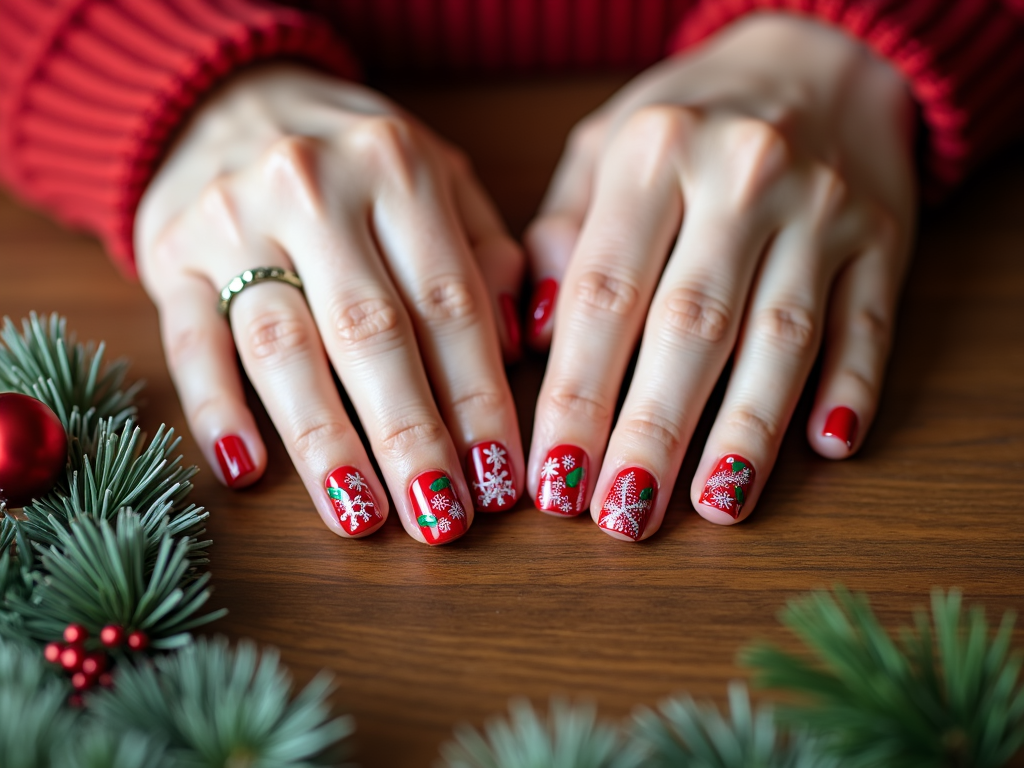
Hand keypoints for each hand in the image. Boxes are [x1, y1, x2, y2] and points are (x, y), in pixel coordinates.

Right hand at [135, 64, 524, 543]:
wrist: (224, 101)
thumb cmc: (352, 159)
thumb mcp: (434, 173)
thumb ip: (483, 250)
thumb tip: (514, 348)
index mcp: (397, 168)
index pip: (449, 304)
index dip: (479, 399)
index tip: (502, 478)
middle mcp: (313, 190)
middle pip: (371, 333)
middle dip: (411, 436)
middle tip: (440, 519)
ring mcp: (232, 223)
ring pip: (284, 347)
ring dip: (325, 441)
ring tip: (361, 515)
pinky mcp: (168, 258)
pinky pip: (192, 344)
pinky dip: (218, 410)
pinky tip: (247, 471)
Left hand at [523, 15, 915, 537]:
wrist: (818, 58)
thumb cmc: (690, 116)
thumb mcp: (605, 145)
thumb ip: (562, 229)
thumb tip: (538, 332)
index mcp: (654, 151)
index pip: (604, 294)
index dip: (575, 395)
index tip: (551, 475)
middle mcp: (742, 177)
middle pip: (690, 328)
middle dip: (651, 433)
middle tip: (619, 515)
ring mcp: (823, 211)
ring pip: (782, 338)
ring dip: (745, 432)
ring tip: (712, 506)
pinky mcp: (883, 240)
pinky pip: (868, 324)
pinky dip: (851, 387)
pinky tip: (828, 448)